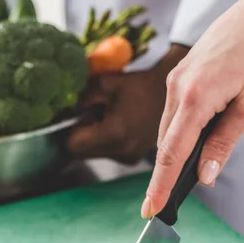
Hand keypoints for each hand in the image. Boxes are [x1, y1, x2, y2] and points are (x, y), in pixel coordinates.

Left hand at [67, 45, 187, 163]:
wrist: (174, 95)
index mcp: (114, 133)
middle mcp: (122, 151)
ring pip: (95, 153)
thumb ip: (81, 99)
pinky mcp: (133, 159)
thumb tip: (68, 114)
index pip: (73, 145)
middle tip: (94, 113)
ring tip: (111, 116)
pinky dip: (108, 140)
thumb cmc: (139, 86)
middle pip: (82, 152)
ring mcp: (129, 158)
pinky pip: (109, 153)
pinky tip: (120, 124)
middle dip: (83, 134)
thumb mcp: (105, 83)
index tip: (78, 117)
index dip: (71, 130)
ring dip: (95, 137)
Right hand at [141, 0, 243, 218]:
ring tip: (180, 178)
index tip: (150, 210)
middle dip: (164, 176)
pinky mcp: (179, 77)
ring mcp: (175, 81)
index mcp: (195, 97)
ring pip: (168, 130)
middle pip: (165, 144)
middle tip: (164, 204)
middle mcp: (177, 89)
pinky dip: (178, 135)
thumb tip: (205, 175)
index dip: (160, 185)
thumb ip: (224, 142)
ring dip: (172, 155)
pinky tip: (189, 145)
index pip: (172, 153)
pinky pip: (173, 114)